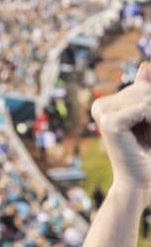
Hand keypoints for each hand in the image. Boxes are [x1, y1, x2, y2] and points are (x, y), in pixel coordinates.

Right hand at [91, 63, 150, 197]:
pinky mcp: (110, 123)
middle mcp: (100, 106)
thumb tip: (145, 65)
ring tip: (149, 136)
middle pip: (145, 89)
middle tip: (149, 133)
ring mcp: (102, 113)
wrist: (139, 181)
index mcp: (106, 104)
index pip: (143, 86)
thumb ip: (146, 91)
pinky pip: (144, 108)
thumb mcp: (150, 117)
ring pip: (147, 98)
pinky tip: (147, 137)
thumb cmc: (147, 151)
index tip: (148, 126)